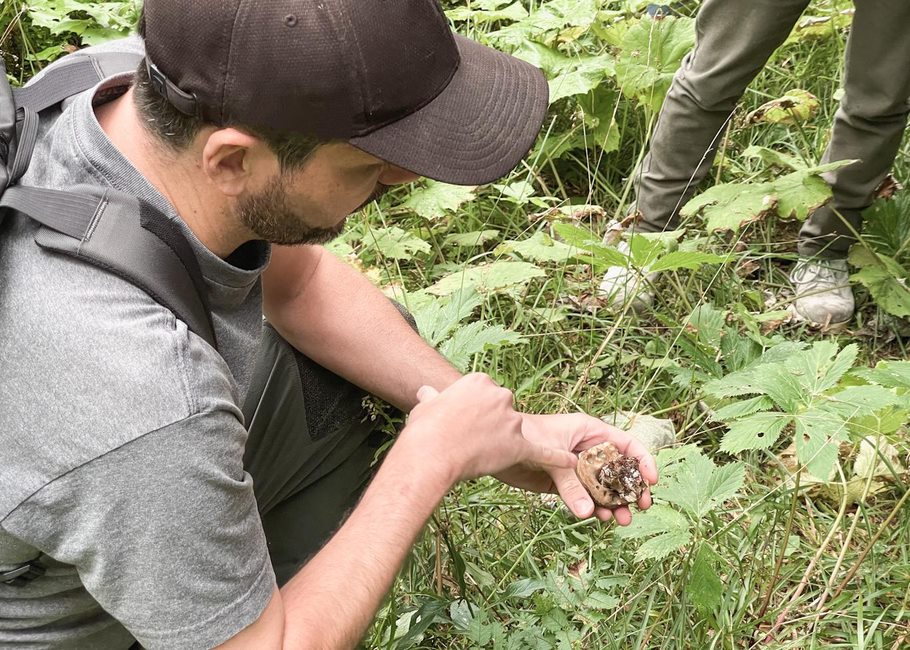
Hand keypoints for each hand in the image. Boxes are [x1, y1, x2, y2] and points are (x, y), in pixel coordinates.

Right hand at [400, 374, 576, 487]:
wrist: (432, 452)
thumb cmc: (424, 431)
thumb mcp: (426, 406)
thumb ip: (432, 398)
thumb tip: (427, 392)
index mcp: (480, 381)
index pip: (486, 394)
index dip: (475, 412)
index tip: (464, 423)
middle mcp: (500, 395)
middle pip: (504, 410)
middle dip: (492, 424)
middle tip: (471, 440)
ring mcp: (512, 420)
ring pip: (516, 431)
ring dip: (503, 442)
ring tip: (479, 455)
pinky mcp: (519, 445)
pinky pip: (544, 452)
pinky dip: (558, 457)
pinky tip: (571, 460)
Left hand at [495, 413, 657, 525]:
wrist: (494, 447)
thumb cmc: (523, 437)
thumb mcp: (551, 458)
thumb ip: (570, 485)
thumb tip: (587, 512)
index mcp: (591, 432)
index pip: (627, 445)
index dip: (643, 461)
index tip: (650, 482)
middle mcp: (589, 450)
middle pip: (620, 471)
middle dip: (631, 489)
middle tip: (640, 507)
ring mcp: (578, 469)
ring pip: (604, 488)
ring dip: (614, 504)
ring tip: (621, 520)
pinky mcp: (565, 485)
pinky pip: (585, 498)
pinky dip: (593, 508)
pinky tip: (598, 517)